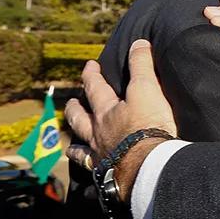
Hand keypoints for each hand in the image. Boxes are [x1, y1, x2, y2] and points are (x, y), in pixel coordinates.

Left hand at [64, 39, 177, 199]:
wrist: (147, 164)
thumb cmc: (149, 125)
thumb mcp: (148, 90)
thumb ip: (142, 66)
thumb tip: (138, 42)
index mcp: (107, 110)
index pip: (96, 87)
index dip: (92, 75)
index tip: (89, 66)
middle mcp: (98, 131)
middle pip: (80, 118)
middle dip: (75, 108)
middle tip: (71, 103)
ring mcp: (99, 154)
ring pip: (80, 146)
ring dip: (75, 142)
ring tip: (70, 142)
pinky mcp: (105, 174)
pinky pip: (90, 172)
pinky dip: (86, 172)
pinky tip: (86, 176)